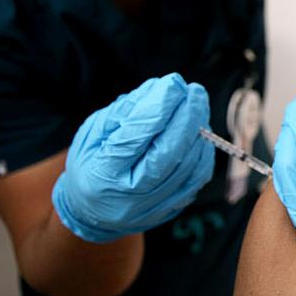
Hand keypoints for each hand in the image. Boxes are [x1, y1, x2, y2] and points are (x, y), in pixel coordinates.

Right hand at [52, 73, 214, 242]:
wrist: (94, 212)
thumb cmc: (92, 163)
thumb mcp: (93, 133)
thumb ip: (125, 111)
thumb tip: (161, 89)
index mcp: (103, 174)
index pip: (136, 136)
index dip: (159, 107)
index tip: (173, 83)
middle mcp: (130, 196)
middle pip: (169, 152)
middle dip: (187, 116)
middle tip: (194, 91)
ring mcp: (154, 206)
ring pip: (189, 165)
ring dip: (198, 130)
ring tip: (197, 106)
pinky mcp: (173, 208)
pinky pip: (198, 177)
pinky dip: (203, 150)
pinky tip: (199, 131)